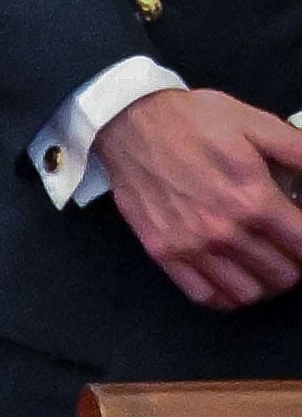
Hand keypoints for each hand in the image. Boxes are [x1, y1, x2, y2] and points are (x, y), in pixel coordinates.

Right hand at [94, 89, 301, 309]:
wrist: (131, 122)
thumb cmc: (195, 120)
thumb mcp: (257, 123)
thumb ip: (299, 152)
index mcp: (254, 198)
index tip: (301, 229)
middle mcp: (224, 231)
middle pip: (283, 275)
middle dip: (295, 261)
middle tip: (288, 244)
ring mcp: (191, 246)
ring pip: (249, 293)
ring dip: (265, 282)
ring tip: (264, 261)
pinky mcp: (164, 253)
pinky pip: (206, 296)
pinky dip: (227, 295)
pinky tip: (233, 275)